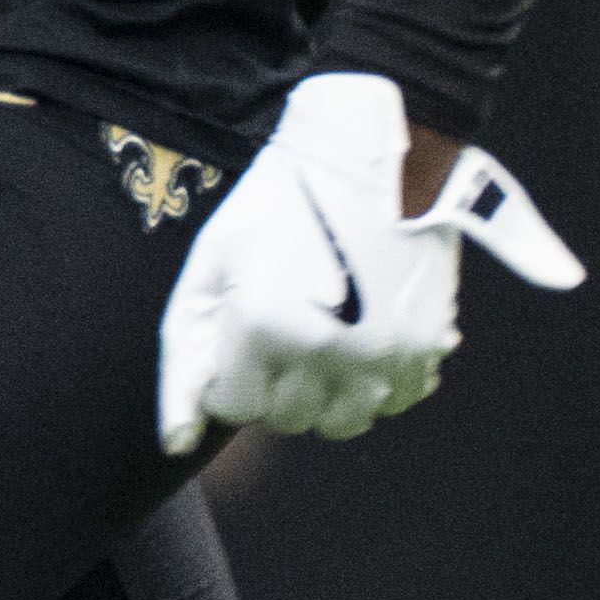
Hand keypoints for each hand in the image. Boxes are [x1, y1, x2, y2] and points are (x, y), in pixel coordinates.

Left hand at [154, 66, 585, 456]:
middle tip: (281, 329)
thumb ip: (183, 360)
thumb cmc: (274, 206)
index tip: (242, 334)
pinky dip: (374, 383)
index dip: (232, 373)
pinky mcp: (425, 347)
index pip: (236, 407)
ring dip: (324, 394)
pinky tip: (363, 334)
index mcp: (260, 325)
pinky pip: (392, 402)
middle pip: (286, 419)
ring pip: (340, 423)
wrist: (365, 154)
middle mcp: (323, 348)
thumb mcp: (210, 268)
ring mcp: (381, 352)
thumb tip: (173, 444)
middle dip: (274, 384)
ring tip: (320, 338)